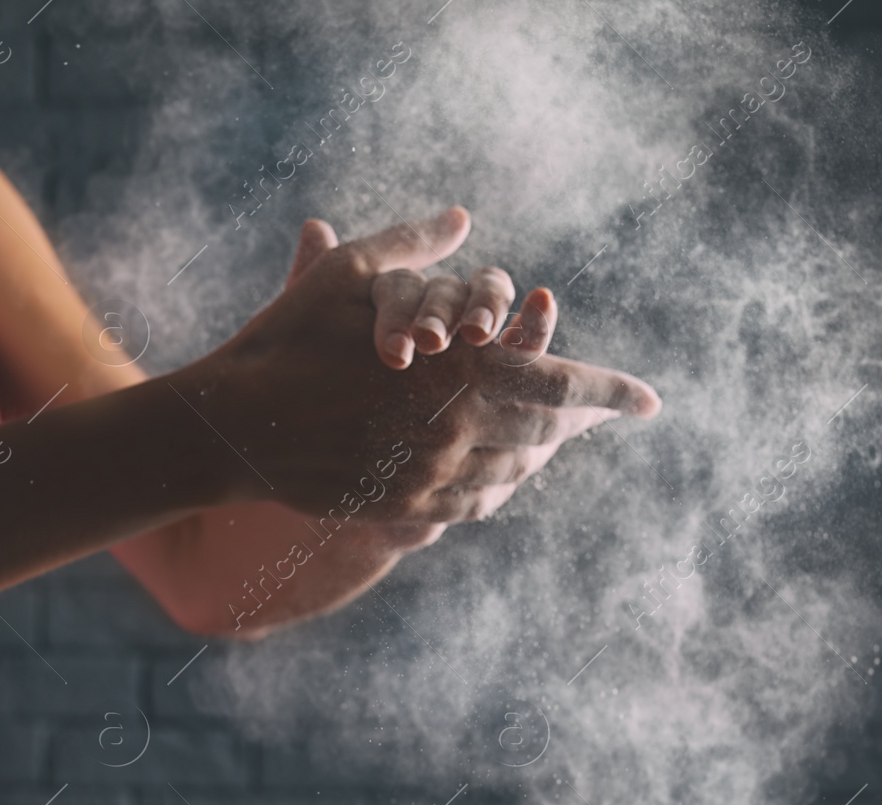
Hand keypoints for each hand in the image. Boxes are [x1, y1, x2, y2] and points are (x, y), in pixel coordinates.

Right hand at [166, 207, 660, 525]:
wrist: (231, 426)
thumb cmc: (286, 339)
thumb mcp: (350, 278)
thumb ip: (413, 247)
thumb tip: (464, 219)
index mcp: (455, 376)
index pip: (558, 388)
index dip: (610, 395)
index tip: (650, 402)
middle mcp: (453, 437)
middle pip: (542, 438)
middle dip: (575, 424)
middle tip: (596, 413)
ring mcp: (426, 482)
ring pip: (509, 475)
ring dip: (536, 455)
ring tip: (550, 439)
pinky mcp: (399, 510)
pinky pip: (470, 507)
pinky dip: (496, 488)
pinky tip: (498, 474)